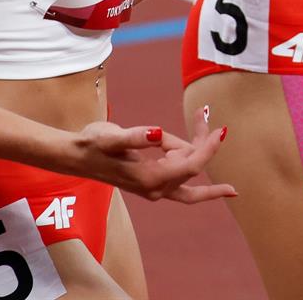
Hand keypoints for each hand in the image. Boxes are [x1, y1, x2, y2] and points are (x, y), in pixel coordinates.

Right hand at [71, 107, 234, 203]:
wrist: (77, 156)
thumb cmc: (93, 144)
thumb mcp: (111, 137)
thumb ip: (135, 136)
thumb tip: (157, 133)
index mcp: (149, 179)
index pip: (191, 166)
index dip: (208, 148)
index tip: (221, 130)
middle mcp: (156, 189)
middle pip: (193, 166)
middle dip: (204, 140)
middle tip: (202, 112)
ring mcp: (156, 189)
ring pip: (190, 170)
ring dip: (199, 146)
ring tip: (199, 115)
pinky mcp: (155, 184)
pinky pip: (186, 183)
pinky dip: (200, 173)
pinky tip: (224, 183)